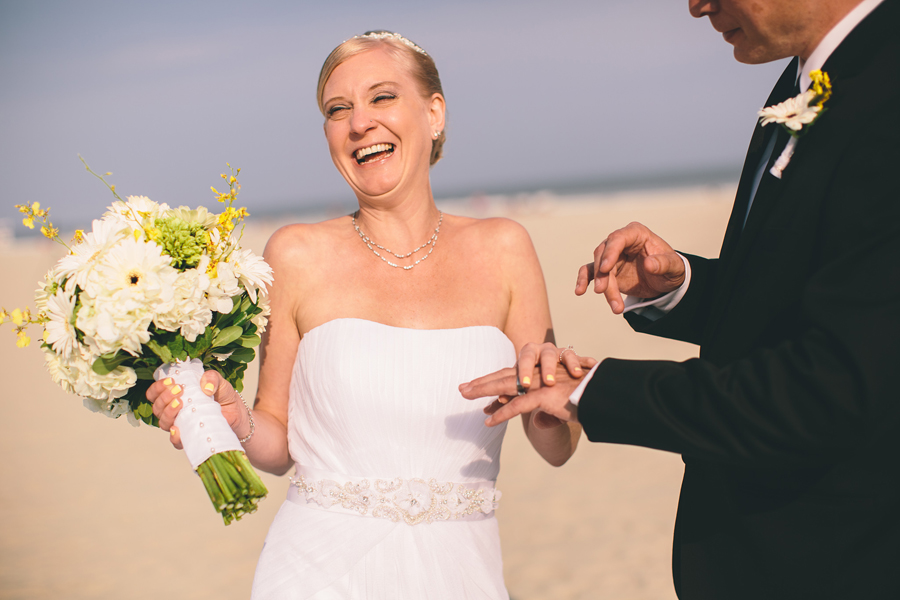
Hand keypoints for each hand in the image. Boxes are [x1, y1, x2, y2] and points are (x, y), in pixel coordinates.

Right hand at [145, 370, 242, 448]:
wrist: (237, 414)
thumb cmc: (224, 396)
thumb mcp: (219, 382)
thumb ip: (212, 378)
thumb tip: (205, 387)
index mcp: (176, 395)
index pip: (155, 393)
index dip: (158, 387)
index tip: (170, 381)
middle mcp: (174, 410)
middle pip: (157, 407)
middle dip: (164, 397)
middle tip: (179, 390)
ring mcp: (181, 424)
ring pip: (163, 422)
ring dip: (168, 412)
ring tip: (180, 403)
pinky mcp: (190, 436)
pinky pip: (176, 441)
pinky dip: (174, 436)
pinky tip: (178, 429)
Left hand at [459, 348, 596, 427]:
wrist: (604, 397)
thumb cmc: (586, 400)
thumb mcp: (564, 408)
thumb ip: (548, 413)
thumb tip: (536, 420)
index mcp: (542, 375)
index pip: (513, 376)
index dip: (494, 382)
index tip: (477, 391)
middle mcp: (539, 375)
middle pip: (505, 376)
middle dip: (482, 382)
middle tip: (462, 388)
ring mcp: (541, 383)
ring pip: (506, 384)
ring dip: (484, 390)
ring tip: (466, 395)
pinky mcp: (545, 396)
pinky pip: (518, 405)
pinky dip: (502, 413)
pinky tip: (488, 421)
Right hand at [575, 222, 684, 313]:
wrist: (665, 280)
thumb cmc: (670, 268)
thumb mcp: (674, 267)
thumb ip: (664, 264)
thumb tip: (649, 264)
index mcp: (636, 234)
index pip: (618, 238)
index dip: (610, 252)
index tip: (605, 269)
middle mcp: (620, 242)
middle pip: (604, 255)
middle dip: (603, 275)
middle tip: (603, 292)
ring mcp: (611, 256)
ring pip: (598, 269)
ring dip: (601, 286)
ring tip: (615, 306)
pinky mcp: (606, 270)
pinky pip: (590, 273)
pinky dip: (583, 281)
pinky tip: (579, 291)